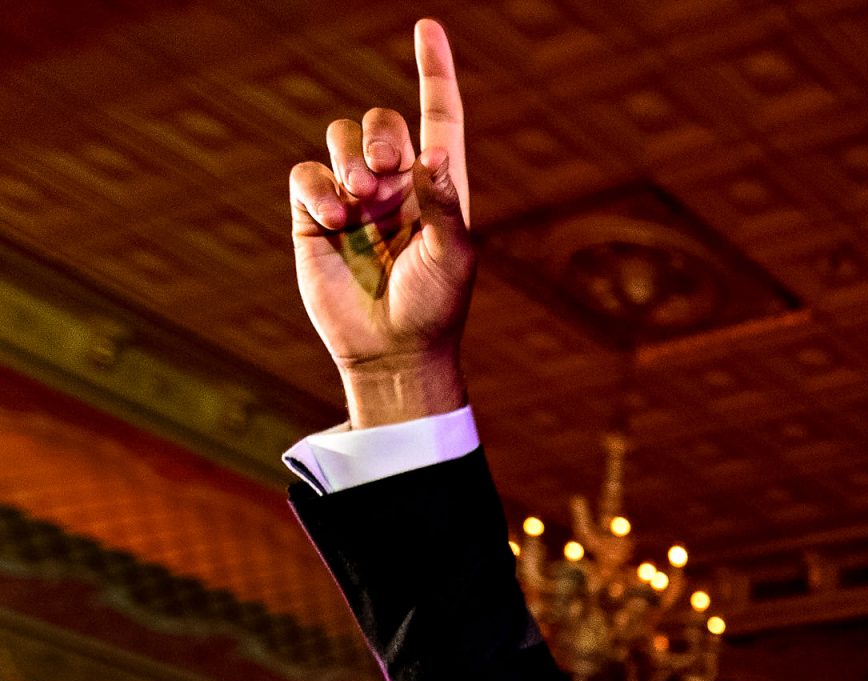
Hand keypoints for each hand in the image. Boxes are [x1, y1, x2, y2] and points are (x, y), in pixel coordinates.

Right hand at [287, 19, 474, 426]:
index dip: (434, 72)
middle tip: (385, 173)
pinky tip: (334, 220)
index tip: (428, 27)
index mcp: (439, 186)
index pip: (438, 116)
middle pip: (381, 121)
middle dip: (381, 134)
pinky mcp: (314, 216)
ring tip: (358, 203)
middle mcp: (396, 184)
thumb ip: (444, 205)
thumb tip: (429, 158)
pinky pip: (305, 174)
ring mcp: (353, 197)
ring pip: (338, 138)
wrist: (392, 351)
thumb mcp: (453, 257)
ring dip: (348, 159)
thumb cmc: (434, 308)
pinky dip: (317, 189)